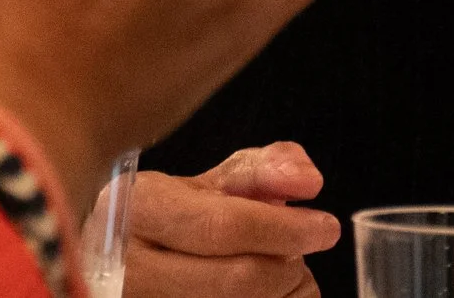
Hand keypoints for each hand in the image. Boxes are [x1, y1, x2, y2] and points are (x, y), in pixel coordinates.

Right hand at [128, 144, 339, 297]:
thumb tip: (308, 181)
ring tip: (275, 272)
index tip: (326, 228)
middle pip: (237, 279)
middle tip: (299, 255)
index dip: (284, 229)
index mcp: (141, 207)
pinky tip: (264, 294)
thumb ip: (264, 169)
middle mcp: (132, 266)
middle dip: (285, 267)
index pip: (223, 226)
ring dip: (280, 293)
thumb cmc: (176, 218)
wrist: (127, 261)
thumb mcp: (210, 183)